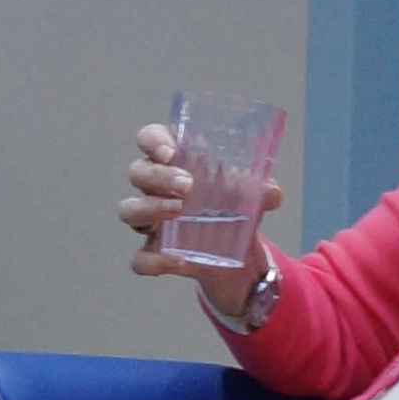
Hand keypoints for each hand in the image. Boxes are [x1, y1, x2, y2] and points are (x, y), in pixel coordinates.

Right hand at [119, 121, 287, 326]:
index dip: (153, 140)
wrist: (237, 254)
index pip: (150, 139)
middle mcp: (155, 188)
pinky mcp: (154, 253)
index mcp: (174, 162)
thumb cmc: (234, 207)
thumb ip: (262, 191)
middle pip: (137, 171)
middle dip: (158, 176)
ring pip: (128, 210)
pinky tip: (178, 259)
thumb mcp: (252, 196)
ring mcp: (150, 221)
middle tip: (187, 185)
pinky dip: (153, 261)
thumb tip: (270, 193)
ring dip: (149, 208)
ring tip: (178, 211)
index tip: (171, 151)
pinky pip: (139, 259)